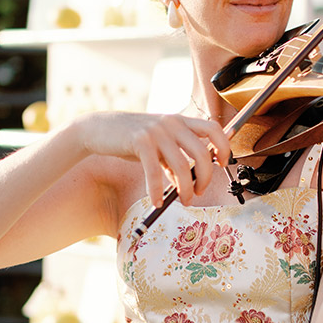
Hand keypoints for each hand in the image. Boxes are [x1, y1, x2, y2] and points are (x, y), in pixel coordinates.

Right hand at [78, 111, 231, 206]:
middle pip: (203, 152)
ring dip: (186, 189)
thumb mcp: (158, 145)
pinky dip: (158, 191)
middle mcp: (172, 124)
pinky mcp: (140, 142)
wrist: (99, 129)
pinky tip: (157, 201)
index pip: (213, 128)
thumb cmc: (131, 138)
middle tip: (199, 192)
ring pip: (182, 166)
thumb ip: (174, 159)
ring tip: (182, 200)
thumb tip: (188, 181)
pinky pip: (156, 173)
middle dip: (205, 178)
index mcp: (180, 121)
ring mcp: (157, 132)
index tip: (221, 164)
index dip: (224, 146)